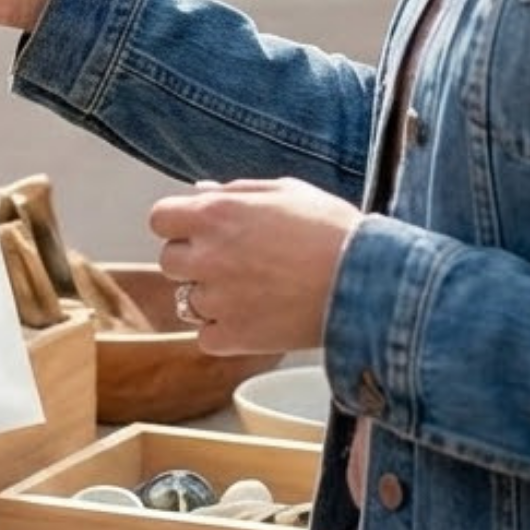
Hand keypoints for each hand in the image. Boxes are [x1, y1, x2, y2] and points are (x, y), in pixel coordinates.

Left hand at [152, 178, 362, 355]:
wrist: (369, 283)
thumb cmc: (332, 230)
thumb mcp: (285, 191)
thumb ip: (235, 191)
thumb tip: (199, 192)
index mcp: (215, 213)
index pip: (160, 219)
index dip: (179, 225)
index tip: (200, 231)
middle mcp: (208, 255)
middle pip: (170, 260)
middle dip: (194, 260)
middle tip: (234, 262)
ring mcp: (218, 299)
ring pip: (187, 300)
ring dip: (211, 296)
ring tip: (253, 292)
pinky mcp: (234, 338)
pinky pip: (205, 337)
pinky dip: (223, 332)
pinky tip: (254, 319)